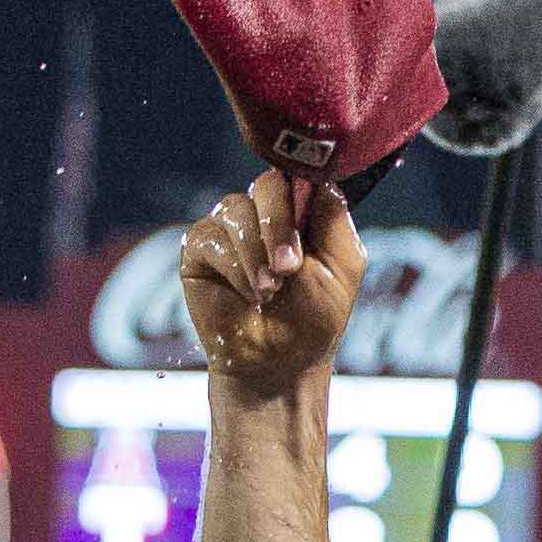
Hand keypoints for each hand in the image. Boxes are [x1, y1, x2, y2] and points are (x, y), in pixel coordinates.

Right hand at [181, 165, 360, 397]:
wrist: (278, 365)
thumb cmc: (312, 321)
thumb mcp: (342, 266)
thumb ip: (334, 215)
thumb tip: (315, 176)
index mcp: (299, 212)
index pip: (298, 175)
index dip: (302, 198)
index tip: (308, 238)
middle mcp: (263, 214)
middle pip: (268, 185)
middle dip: (279, 226)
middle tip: (289, 268)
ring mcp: (230, 229)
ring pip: (236, 209)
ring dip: (256, 253)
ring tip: (269, 292)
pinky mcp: (200, 249)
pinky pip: (209, 236)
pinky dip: (233, 266)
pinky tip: (247, 294)